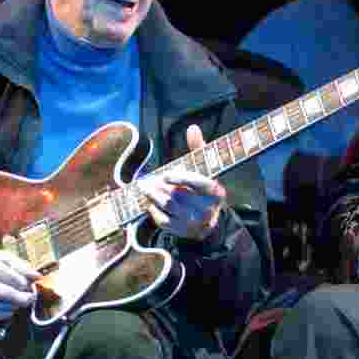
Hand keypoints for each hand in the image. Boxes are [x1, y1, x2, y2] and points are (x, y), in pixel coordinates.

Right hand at [0, 246, 40, 320]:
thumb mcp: (0, 255)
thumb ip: (19, 265)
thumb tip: (37, 276)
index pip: (9, 276)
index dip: (24, 283)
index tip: (32, 285)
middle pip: (5, 293)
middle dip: (23, 298)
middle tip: (30, 298)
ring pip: (0, 305)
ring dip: (15, 306)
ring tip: (20, 301)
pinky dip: (4, 313)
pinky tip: (9, 308)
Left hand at [142, 124, 225, 241]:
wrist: (208, 223)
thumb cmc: (203, 188)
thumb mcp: (206, 169)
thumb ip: (199, 148)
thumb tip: (192, 128)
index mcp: (215, 191)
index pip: (199, 183)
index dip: (181, 178)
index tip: (166, 174)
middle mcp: (207, 209)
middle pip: (178, 195)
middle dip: (158, 187)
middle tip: (144, 180)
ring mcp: (194, 222)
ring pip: (169, 206)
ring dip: (153, 196)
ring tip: (144, 187)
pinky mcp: (182, 231)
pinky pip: (163, 220)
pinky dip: (154, 210)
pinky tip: (150, 202)